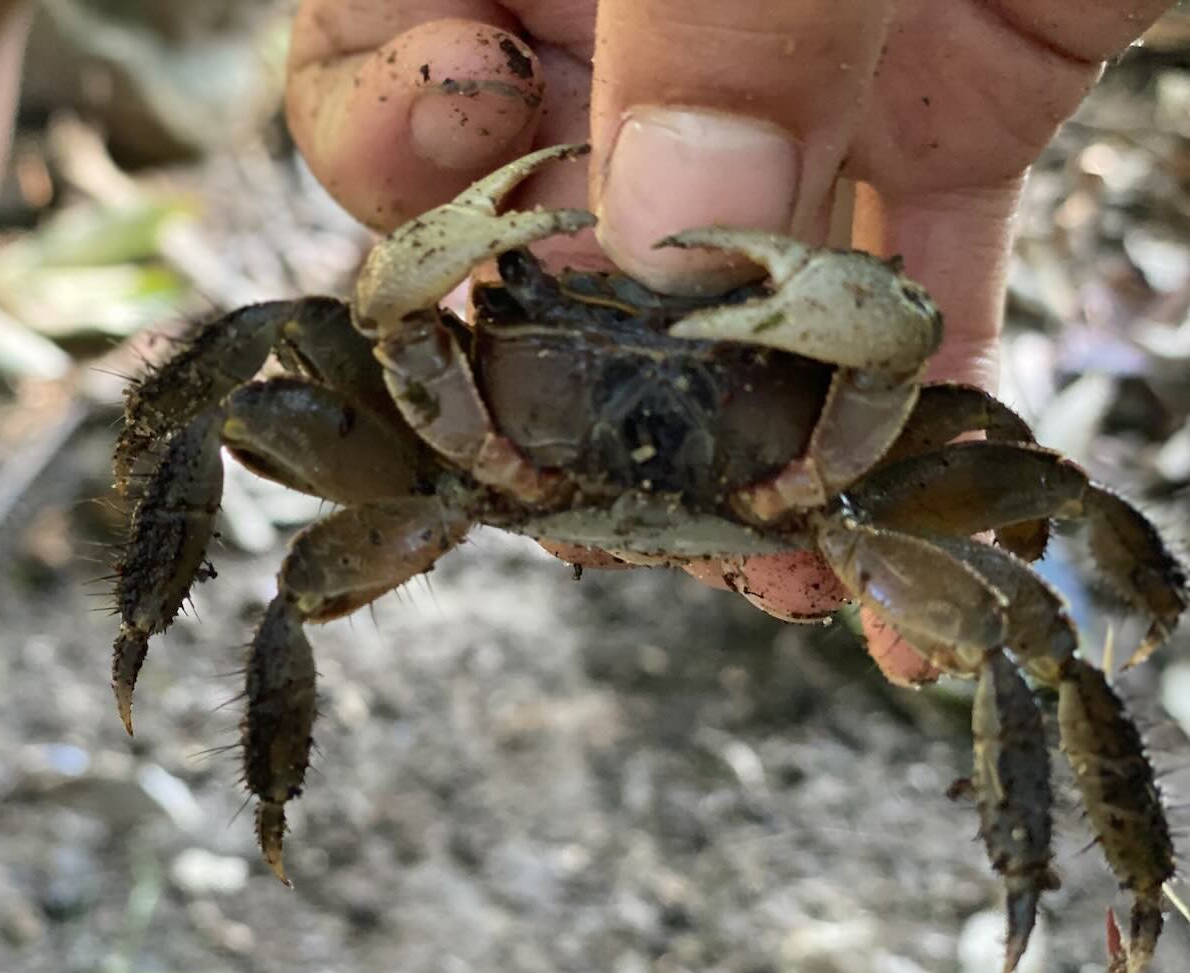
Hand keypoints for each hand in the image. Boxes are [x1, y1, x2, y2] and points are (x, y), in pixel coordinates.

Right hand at [286, 0, 1173, 681]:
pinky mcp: (947, 107)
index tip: (491, 201)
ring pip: (723, 288)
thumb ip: (726, 16)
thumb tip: (665, 249)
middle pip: (549, 220)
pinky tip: (905, 528)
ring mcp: (793, 68)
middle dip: (588, 384)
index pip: (384, 59)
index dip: (403, 158)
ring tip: (783, 561)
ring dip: (750, 445)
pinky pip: (903, 273)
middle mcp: (644, 11)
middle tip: (631, 497)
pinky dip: (911, 402)